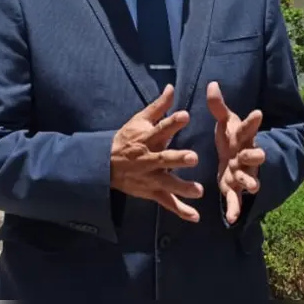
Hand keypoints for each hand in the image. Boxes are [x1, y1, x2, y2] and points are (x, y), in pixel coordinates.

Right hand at [110, 84, 202, 221]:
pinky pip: (167, 202)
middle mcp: (149, 158)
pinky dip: (180, 210)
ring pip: (167, 183)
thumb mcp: (138, 120)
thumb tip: (172, 87)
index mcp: (147, 138)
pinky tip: (195, 217)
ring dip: (182, 187)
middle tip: (193, 157)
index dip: (172, 123)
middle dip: (178, 158)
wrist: (105, 164)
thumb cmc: (127, 140)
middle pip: (164, 158)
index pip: (160, 129)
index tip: (185, 115)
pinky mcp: (152, 191)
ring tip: (198, 191)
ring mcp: (150, 177)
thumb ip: (158, 106)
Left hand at [207, 81, 266, 224]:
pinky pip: (234, 199)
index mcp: (241, 139)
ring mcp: (242, 173)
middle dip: (256, 156)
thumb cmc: (230, 138)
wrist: (234, 159)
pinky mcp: (234, 187)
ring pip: (248, 178)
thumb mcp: (224, 122)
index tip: (258, 113)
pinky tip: (232, 219)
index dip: (253, 121)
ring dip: (250, 182)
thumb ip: (218, 106)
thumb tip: (212, 84)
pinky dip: (234, 208)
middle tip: (259, 155)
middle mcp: (244, 156)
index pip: (247, 128)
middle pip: (253, 155)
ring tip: (254, 187)